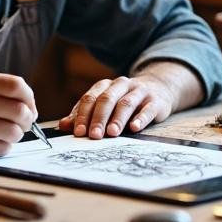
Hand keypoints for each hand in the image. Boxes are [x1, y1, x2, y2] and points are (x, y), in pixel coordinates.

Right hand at [0, 71, 36, 160]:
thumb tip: (31, 108)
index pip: (16, 85)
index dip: (30, 98)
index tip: (29, 106)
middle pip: (20, 111)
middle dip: (27, 121)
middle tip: (21, 124)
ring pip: (14, 132)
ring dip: (14, 136)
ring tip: (1, 133)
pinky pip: (2, 148)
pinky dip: (2, 147)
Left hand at [58, 74, 175, 138]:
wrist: (158, 89)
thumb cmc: (124, 101)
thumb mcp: (104, 106)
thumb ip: (84, 115)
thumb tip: (63, 125)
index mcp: (105, 86)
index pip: (90, 98)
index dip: (83, 115)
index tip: (78, 132)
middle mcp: (121, 85)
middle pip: (106, 100)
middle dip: (99, 118)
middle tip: (94, 135)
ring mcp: (139, 91)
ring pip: (126, 103)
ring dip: (118, 119)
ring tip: (112, 133)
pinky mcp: (155, 100)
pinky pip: (148, 108)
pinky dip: (141, 118)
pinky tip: (135, 127)